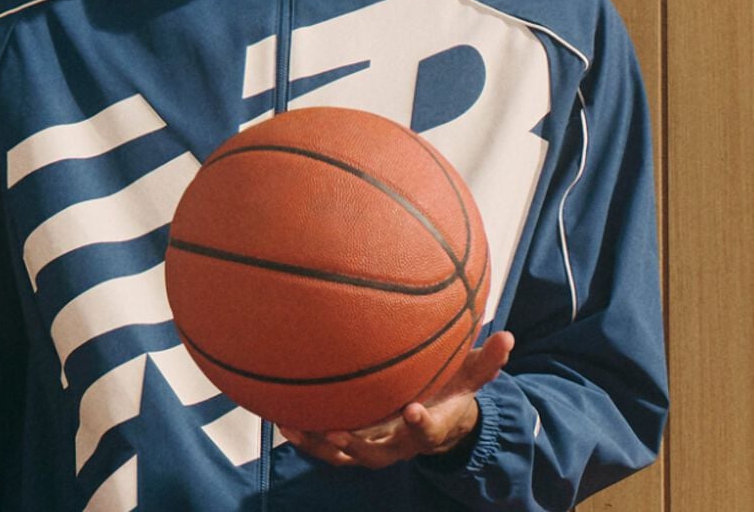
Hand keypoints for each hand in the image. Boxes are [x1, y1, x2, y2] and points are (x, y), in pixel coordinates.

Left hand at [278, 330, 513, 469]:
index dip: (421, 424)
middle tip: (338, 431)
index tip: (413, 411)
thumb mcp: (470, 377)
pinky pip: (329, 448)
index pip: (427, 429)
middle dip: (358, 445)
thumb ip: (487, 359)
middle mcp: (400, 443)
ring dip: (320, 444)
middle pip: (378, 454)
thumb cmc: (450, 392)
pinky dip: (307, 438)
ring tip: (294, 426)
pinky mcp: (356, 443)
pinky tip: (283, 418)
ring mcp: (375, 446)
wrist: (435, 420)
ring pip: (345, 456)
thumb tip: (508, 335)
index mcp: (429, 426)